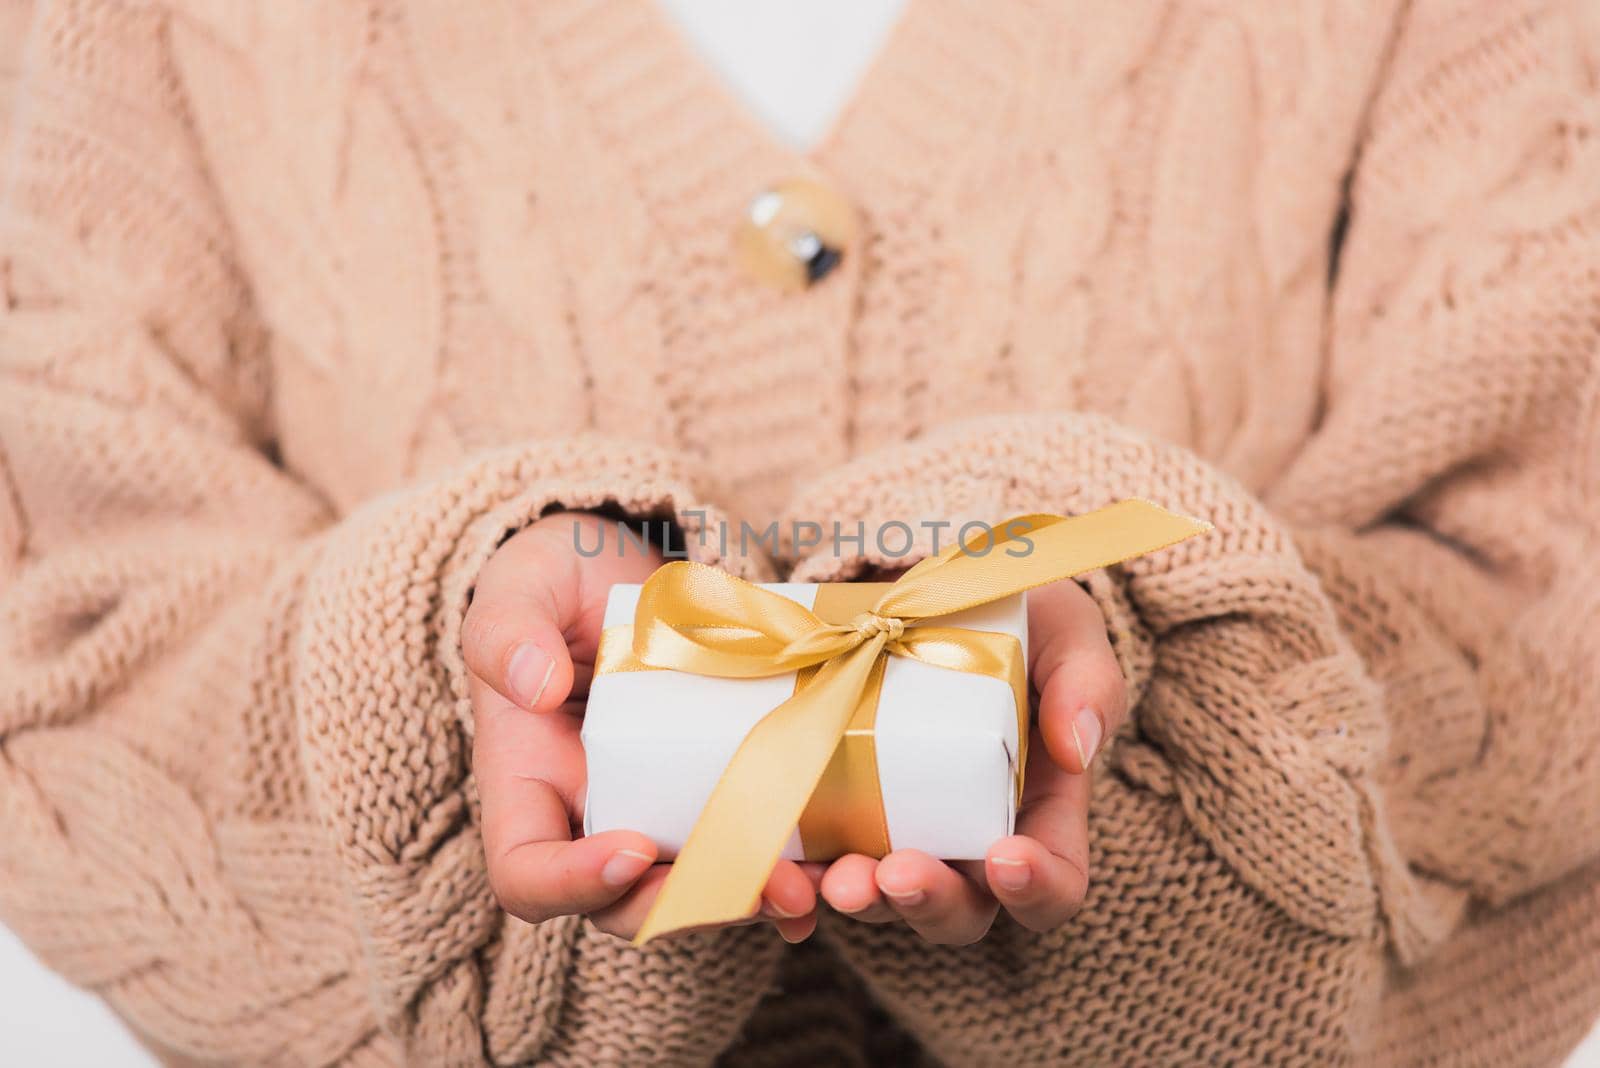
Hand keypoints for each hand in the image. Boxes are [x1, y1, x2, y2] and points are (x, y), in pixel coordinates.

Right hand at [463, 512, 820, 941]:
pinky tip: (835, 868)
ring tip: (806, 886)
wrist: (624, 561)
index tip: (631, 848)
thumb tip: (534, 686)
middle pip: (623, 905)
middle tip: (751, 886)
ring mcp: (658, 809)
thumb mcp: (522, 582)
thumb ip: (509, 627)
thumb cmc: (556, 575)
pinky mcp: (719, 790)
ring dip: (753, 899)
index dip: (572, 883)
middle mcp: (591, 816)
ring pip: (695, 890)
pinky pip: (749, 850)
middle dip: (685, 906)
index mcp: (529, 782)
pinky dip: (791, 871)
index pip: (526, 873)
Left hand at [817, 577, 1125, 942]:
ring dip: (854, 899)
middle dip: (928, 902)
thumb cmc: (1019, 622)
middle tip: (898, 873)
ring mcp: (894, 836)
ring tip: (829, 880)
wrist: (929, 589)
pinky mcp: (832, 818)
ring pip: (879, 901)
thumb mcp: (1067, 634)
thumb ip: (1087, 682)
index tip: (1007, 858)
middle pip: (959, 912)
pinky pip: (809, 876)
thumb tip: (1076, 746)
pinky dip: (789, 894)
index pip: (1053, 884)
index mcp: (1036, 815)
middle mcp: (964, 843)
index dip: (1037, 888)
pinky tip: (773, 882)